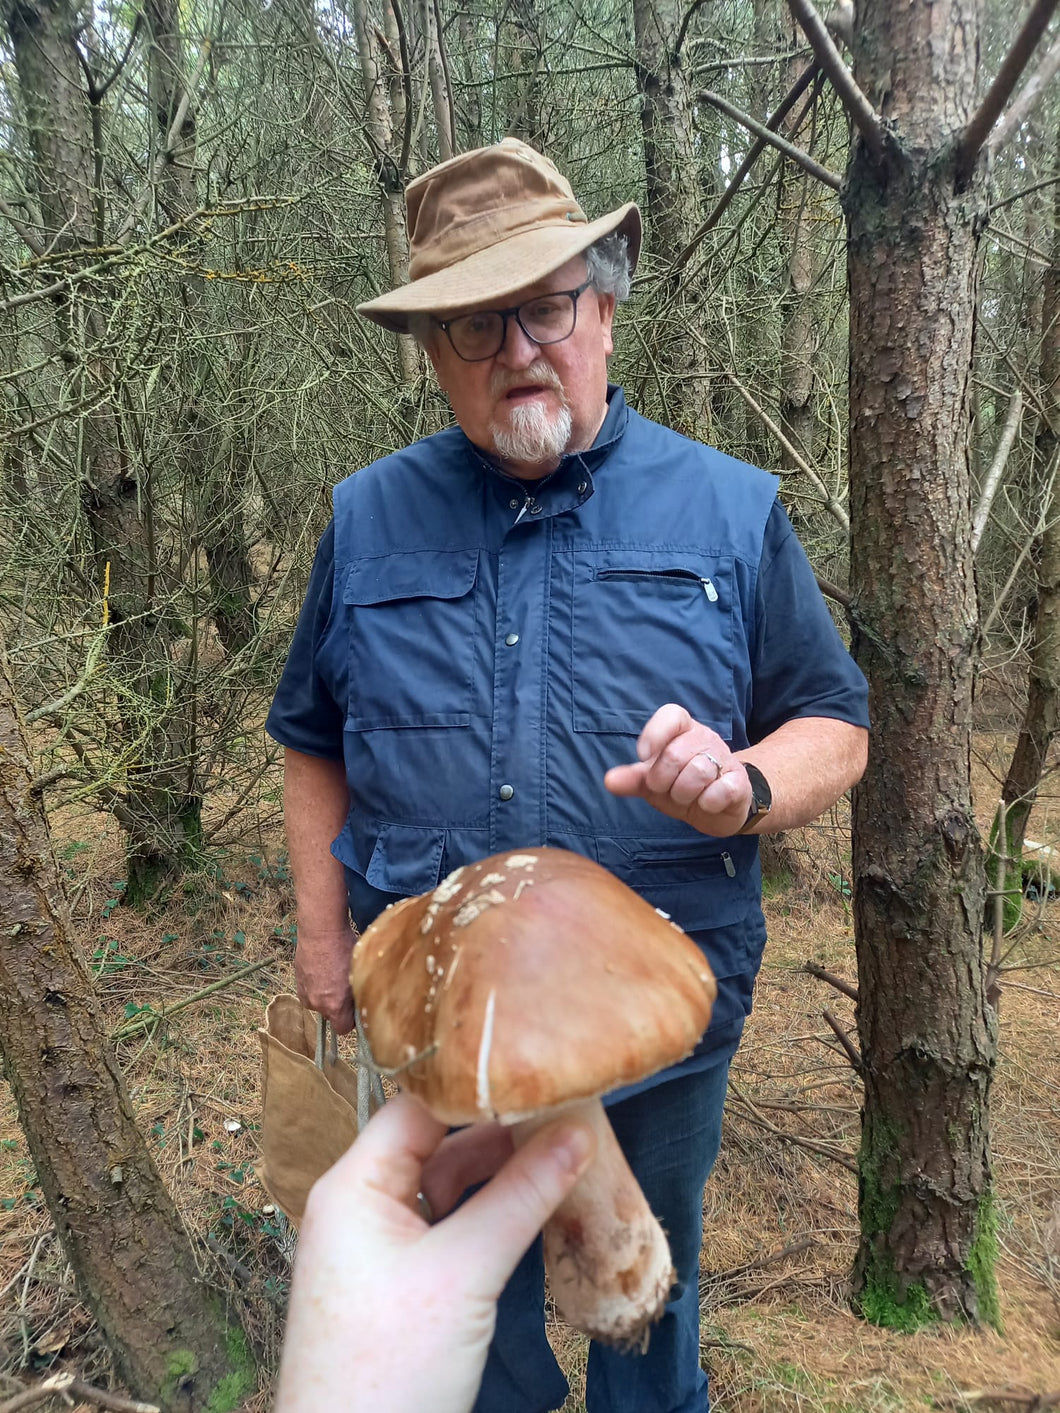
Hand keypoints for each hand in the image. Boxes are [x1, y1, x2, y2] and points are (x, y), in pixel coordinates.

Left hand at [274, 1093, 595, 1412]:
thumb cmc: (390, 1368)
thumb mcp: (466, 1272)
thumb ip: (522, 1195)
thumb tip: (580, 1130)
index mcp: (353, 1184)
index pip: (418, 1105)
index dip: (476, 1087)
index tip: (539, 1073)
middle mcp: (359, 1205)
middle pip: (434, 1142)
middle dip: (498, 1129)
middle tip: (568, 1108)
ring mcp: (378, 1247)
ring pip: (444, 1187)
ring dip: (498, 1174)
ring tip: (565, 1150)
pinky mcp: (398, 1285)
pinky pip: (446, 1227)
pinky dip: (487, 1214)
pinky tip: (534, 1205)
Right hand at [294, 925, 356, 1033]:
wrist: (321, 931)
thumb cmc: (345, 949)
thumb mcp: (361, 973)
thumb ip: (361, 995)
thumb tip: (366, 1003)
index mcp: (335, 1006)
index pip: (343, 1029)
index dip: (351, 1020)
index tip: (356, 1008)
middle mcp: (317, 1003)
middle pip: (330, 1015)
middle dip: (338, 1005)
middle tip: (346, 987)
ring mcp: (304, 992)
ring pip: (318, 1002)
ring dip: (325, 994)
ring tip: (333, 974)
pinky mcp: (297, 980)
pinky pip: (309, 990)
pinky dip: (316, 984)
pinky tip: (323, 968)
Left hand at [604, 703, 752, 836]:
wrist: (719, 807)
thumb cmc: (682, 786)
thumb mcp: (655, 783)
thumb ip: (633, 779)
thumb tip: (609, 781)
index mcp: (683, 731)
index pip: (672, 715)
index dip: (654, 734)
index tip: (643, 756)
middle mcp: (705, 739)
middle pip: (675, 754)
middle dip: (663, 780)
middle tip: (665, 789)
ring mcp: (725, 759)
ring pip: (699, 772)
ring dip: (684, 794)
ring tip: (685, 797)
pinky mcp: (739, 782)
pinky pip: (721, 790)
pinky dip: (707, 802)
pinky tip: (707, 803)